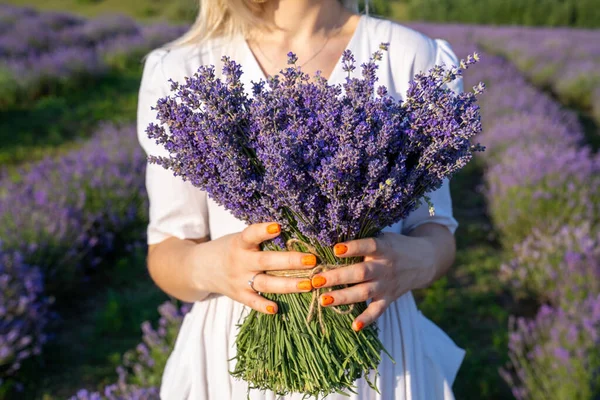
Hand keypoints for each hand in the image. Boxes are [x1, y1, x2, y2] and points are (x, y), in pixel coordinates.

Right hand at [196, 222, 316, 314]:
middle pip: (266, 262)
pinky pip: (252, 302)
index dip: (263, 230)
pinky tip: (276, 309)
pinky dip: (263, 306)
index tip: (278, 226)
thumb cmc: (230, 248)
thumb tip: (295, 231)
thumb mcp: (240, 238)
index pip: (251, 234)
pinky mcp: (239, 295)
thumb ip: (260, 238)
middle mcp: (240, 261)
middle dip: (290, 261)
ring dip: (288, 285)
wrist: (200, 268)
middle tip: (312, 260)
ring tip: (308, 285)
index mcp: (240, 243)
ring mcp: (239, 280)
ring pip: (266, 283)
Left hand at [309, 232, 437, 330]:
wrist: (423, 260)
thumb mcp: (383, 237)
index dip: (353, 248)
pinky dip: (367, 319)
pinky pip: (377, 311)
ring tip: (323, 300)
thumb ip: (363, 240)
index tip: (335, 249)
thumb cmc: (394, 246)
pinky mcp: (389, 298)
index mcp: (384, 248)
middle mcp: (385, 267)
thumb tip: (330, 238)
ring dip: (343, 297)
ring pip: (364, 292)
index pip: (369, 246)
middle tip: (316, 280)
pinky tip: (354, 326)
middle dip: (337, 277)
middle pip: (360, 273)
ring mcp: (387, 284)